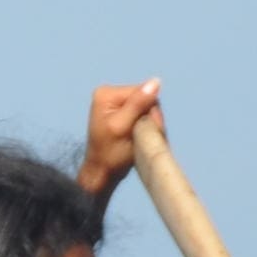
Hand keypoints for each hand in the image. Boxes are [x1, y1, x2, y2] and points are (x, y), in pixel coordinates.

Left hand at [79, 80, 163, 197]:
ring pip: (147, 110)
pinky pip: (143, 116)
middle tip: (142, 138)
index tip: (145, 131)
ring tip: (140, 141)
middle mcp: (110, 94)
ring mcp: (116, 104)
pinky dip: (145, 128)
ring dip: (149, 126)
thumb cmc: (110, 154)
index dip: (150, 112)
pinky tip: (140, 139)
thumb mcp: (124, 128)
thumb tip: (155, 82)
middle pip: (146, 100)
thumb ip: (138, 104)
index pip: (143, 92)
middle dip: (149, 119)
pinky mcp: (122, 114)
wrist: (101, 174)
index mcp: (107, 93)